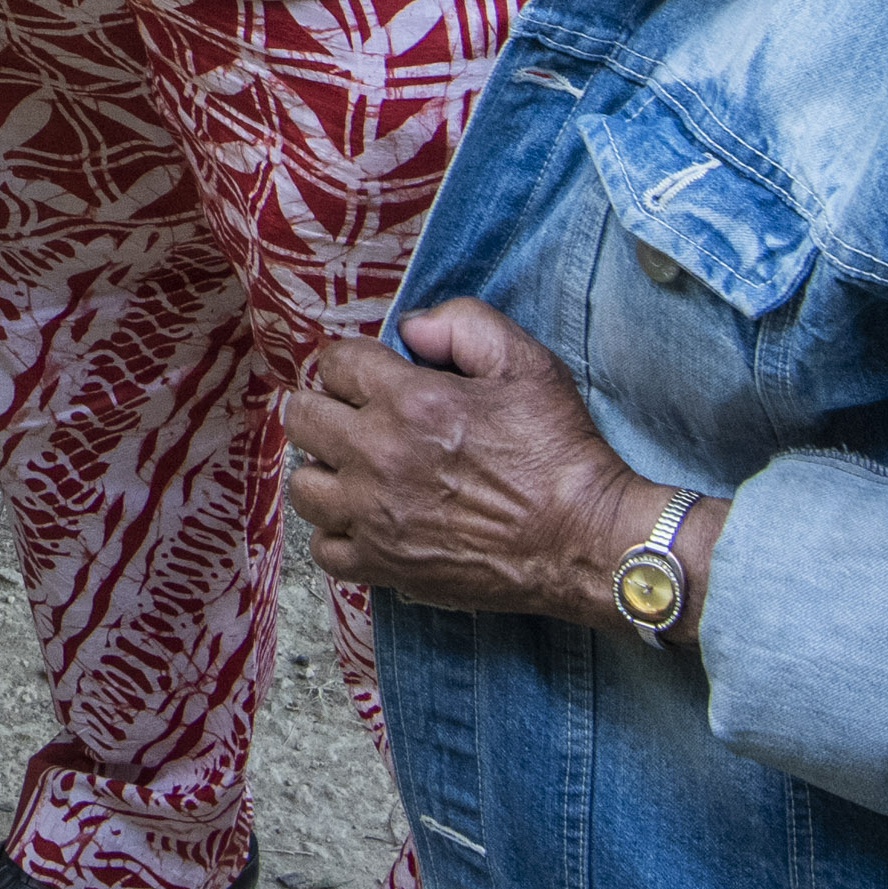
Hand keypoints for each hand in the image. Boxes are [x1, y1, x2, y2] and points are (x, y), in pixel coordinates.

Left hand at [273, 298, 666, 628]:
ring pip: (304, 484)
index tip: (376, 379)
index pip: (335, 364)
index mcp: (409, 400)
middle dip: (328, 409)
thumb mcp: (526, 363)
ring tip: (358, 472)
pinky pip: (323, 548)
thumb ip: (463, 323)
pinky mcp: (383, 565)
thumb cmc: (558, 452)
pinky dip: (337, 534)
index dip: (355, 365)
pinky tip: (365, 521)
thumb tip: (410, 327)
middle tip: (360, 420)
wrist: (585, 539)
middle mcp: (378, 456)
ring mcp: (375, 516)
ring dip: (326, 472)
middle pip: (303, 418)